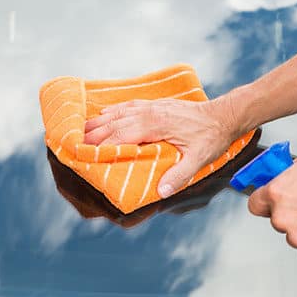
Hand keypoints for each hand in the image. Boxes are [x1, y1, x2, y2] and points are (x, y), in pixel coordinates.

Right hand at [84, 96, 238, 196]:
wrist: (223, 116)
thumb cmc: (212, 137)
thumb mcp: (199, 159)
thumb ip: (180, 174)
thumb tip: (161, 191)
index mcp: (156, 124)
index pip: (121, 135)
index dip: (102, 145)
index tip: (85, 155)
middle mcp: (149, 112)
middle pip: (113, 123)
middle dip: (92, 135)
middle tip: (73, 146)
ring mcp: (151, 106)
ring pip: (118, 113)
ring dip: (98, 122)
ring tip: (80, 132)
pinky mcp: (156, 105)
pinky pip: (127, 106)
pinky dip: (112, 111)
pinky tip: (103, 115)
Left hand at [248, 149, 296, 264]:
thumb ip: (290, 171)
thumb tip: (285, 174)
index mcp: (277, 192)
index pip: (255, 204)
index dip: (265, 204)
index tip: (272, 205)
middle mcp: (282, 216)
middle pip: (277, 222)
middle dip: (292, 216)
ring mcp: (296, 236)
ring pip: (294, 237)